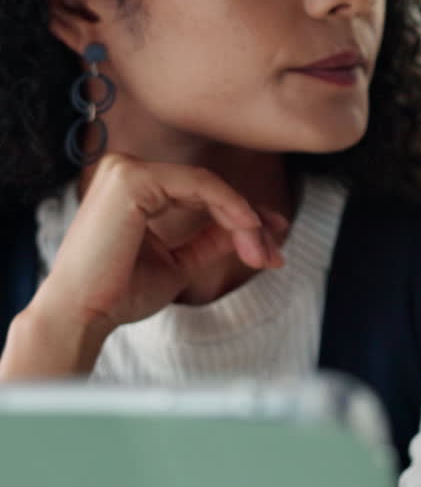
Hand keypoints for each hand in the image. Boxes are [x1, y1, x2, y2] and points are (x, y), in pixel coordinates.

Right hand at [3, 153, 286, 376]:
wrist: (82, 316)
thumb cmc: (118, 294)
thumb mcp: (178, 263)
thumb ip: (210, 240)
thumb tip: (253, 229)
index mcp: (133, 188)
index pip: (200, 193)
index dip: (241, 216)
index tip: (270, 246)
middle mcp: (128, 171)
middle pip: (209, 188)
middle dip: (250, 222)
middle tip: (274, 256)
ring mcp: (127, 170)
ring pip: (210, 186)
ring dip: (245, 220)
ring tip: (263, 255)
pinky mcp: (133, 179)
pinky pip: (201, 186)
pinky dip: (231, 208)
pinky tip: (248, 232)